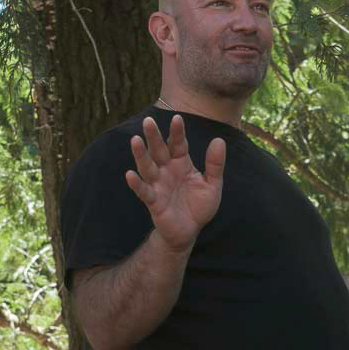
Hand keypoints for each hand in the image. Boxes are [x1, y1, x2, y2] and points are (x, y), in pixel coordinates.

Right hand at [124, 115, 225, 252]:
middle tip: (148, 120)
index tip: (177, 118)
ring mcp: (158, 185)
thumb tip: (219, 140)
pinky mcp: (154, 202)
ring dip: (141, 155)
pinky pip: (144, 191)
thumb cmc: (198, 207)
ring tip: (135, 139)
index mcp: (181, 164)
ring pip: (148, 167)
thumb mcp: (212, 185)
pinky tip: (129, 175)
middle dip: (154, 136)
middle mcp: (167, 171)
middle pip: (159, 151)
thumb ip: (215, 165)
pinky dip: (137, 184)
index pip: (178, 144)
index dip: (177, 132)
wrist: (189, 231)